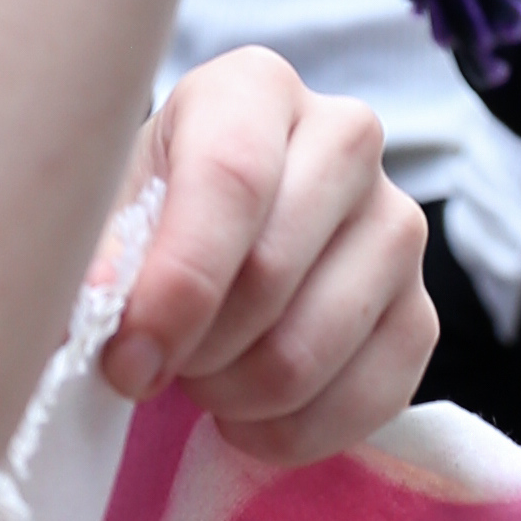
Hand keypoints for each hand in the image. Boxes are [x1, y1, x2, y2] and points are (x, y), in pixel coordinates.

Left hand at [99, 46, 436, 465]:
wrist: (212, 240)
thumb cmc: (151, 213)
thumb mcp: (109, 209)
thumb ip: (98, 258)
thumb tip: (98, 312)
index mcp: (256, 87)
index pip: (233, 178)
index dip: (178, 283)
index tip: (127, 358)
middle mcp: (346, 137)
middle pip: (270, 271)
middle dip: (194, 348)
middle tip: (148, 366)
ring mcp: (398, 225)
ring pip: (309, 350)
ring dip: (233, 395)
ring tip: (196, 377)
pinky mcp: (422, 312)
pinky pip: (365, 402)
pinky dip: (287, 433)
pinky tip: (244, 413)